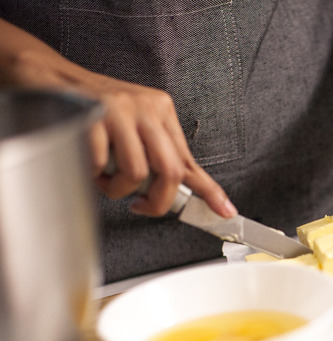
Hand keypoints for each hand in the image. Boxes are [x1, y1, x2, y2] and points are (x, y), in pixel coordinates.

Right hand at [86, 74, 236, 217]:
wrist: (46, 76)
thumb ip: (155, 155)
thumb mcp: (133, 127)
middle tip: (140, 206)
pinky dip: (92, 175)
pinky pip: (101, 164)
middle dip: (157, 201)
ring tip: (103, 178)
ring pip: (137, 172)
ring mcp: (120, 109)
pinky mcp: (92, 115)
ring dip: (117, 189)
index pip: (189, 160)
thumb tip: (177, 192)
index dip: (209, 190)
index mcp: (161, 110)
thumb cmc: (91, 108)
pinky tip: (86, 163)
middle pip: (170, 170)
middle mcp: (146, 107)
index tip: (226, 212)